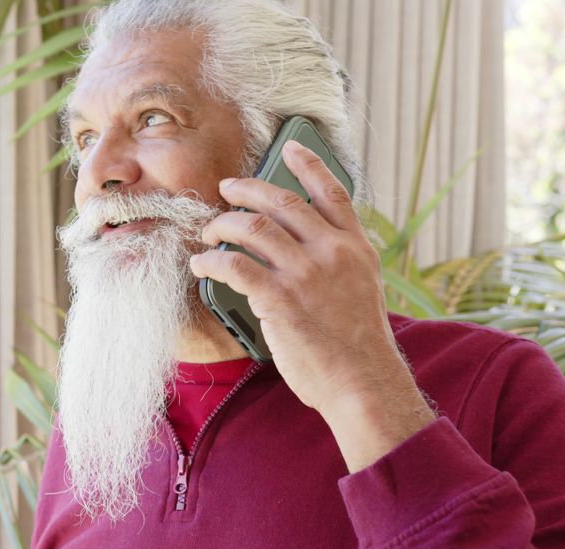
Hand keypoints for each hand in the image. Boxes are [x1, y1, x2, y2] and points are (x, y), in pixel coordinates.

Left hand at [190, 140, 433, 470]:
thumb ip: (337, 264)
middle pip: (282, 202)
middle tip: (227, 188)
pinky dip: (212, 261)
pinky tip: (202, 264)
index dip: (308, 166)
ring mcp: (305, 273)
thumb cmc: (359, 347)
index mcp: (356, 248)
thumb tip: (300, 250)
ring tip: (208, 230)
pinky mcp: (279, 298)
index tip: (291, 149)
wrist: (363, 383)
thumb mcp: (361, 291)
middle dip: (247, 189)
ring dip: (223, 224)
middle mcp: (332, 252)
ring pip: (252, 227)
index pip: (333, 193)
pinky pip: (234, 265)